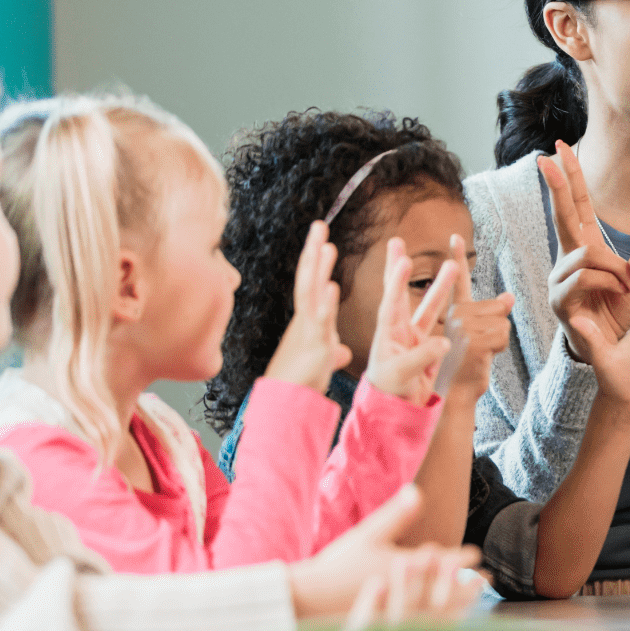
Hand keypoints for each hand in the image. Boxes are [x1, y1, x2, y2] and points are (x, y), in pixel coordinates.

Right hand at [264, 220, 352, 390]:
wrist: (286, 406)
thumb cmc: (301, 383)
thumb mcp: (323, 362)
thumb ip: (333, 351)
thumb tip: (343, 350)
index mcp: (308, 321)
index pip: (312, 284)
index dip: (316, 262)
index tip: (323, 240)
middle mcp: (305, 321)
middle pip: (308, 279)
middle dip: (313, 252)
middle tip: (319, 225)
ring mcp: (309, 332)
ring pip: (312, 294)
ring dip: (319, 269)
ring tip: (326, 245)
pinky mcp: (316, 348)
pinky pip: (321, 323)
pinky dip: (326, 304)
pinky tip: (333, 287)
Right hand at [287, 484, 482, 618]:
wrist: (311, 600)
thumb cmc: (338, 566)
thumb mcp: (368, 535)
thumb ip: (396, 515)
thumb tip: (417, 490)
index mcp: (405, 570)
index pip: (442, 563)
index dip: (462, 558)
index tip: (478, 555)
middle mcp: (408, 595)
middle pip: (447, 589)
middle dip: (468, 584)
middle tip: (488, 581)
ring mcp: (400, 615)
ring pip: (439, 611)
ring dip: (459, 605)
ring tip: (474, 602)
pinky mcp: (391, 629)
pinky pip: (424, 629)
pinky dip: (440, 624)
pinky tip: (447, 624)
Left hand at [364, 238, 455, 405]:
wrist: (396, 412)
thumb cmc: (390, 393)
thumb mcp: (401, 375)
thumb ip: (421, 357)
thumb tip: (445, 342)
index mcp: (387, 333)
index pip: (391, 301)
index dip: (396, 281)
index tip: (401, 259)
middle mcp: (399, 330)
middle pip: (401, 293)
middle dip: (401, 268)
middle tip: (399, 241)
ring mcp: (414, 338)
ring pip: (430, 306)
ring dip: (441, 286)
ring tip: (453, 265)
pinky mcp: (428, 348)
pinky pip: (443, 326)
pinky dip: (453, 314)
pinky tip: (466, 304)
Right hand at [439, 233, 513, 400]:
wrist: (455, 395)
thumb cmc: (466, 367)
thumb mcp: (480, 338)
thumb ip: (491, 314)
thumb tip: (509, 296)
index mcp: (454, 312)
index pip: (458, 281)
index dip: (456, 257)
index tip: (455, 235)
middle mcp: (454, 314)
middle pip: (498, 308)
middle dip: (497, 329)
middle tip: (478, 349)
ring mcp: (462, 326)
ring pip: (503, 322)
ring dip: (499, 341)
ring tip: (479, 354)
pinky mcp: (472, 339)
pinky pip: (503, 335)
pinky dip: (499, 349)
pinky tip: (482, 359)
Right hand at [540, 141, 629, 364]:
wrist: (615, 353)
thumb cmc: (623, 315)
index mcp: (586, 248)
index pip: (577, 206)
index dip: (570, 179)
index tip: (557, 149)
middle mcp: (568, 259)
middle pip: (563, 215)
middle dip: (558, 185)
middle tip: (546, 156)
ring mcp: (560, 279)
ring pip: (587, 254)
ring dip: (615, 268)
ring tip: (629, 287)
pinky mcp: (560, 300)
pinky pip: (585, 278)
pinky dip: (609, 283)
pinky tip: (619, 292)